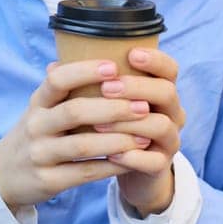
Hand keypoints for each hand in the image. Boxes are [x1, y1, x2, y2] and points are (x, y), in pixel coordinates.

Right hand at [0, 59, 154, 207]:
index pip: (57, 80)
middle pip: (75, 112)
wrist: (4, 176)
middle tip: (143, 106)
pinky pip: (85, 172)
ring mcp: (40, 155)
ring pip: (83, 145)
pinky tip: (132, 160)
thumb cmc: (34, 134)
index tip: (113, 66)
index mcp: (37, 103)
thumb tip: (82, 49)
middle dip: (112, 108)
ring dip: (118, 140)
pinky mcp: (48, 181)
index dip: (85, 71)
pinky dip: (111, 166)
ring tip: (145, 137)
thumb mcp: (39, 108)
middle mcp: (35, 126)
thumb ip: (60, 86)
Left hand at [100, 47, 185, 215]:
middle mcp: (171, 113)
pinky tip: (112, 156)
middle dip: (137, 88)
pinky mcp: (162, 166)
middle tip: (107, 87)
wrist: (131, 170)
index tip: (131, 53)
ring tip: (99, 125)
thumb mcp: (105, 104)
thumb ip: (89, 85)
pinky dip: (133, 157)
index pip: (169, 68)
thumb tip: (51, 67)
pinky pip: (153, 161)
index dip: (154, 59)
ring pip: (160, 125)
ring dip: (128, 123)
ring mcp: (169, 140)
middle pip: (166, 92)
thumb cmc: (113, 128)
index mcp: (159, 90)